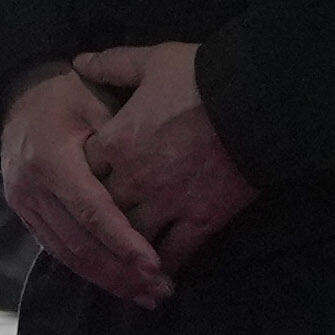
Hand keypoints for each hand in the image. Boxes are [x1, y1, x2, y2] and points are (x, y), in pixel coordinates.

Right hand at [0, 66, 180, 306]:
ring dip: (108, 280)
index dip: (123, 242)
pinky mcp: (26, 217)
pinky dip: (90, 271)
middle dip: (121, 271)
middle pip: (80, 243)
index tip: (154, 264)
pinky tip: (118, 283)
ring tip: (146, 295)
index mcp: (51, 158)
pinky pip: (58, 251)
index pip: (91, 211)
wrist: (19, 98)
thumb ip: (121, 142)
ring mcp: (25, 206)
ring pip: (68, 256)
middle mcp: (32, 188)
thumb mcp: (97, 102)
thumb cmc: (69, 95)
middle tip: (160, 289)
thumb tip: (156, 180)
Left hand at [74, 39, 254, 258]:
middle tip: (97, 233)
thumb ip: (111, 64)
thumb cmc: (201, 76)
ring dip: (127, 252)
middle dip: (99, 222)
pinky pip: (175, 252)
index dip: (81, 180)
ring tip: (125, 262)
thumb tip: (79, 62)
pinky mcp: (200, 220)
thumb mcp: (151, 61)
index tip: (83, 185)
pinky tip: (161, 273)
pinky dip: (165, 265)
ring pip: (134, 239)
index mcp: (116, 143)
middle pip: (103, 212)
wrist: (255, 100)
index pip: (82, 172)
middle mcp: (134, 180)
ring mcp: (167, 204)